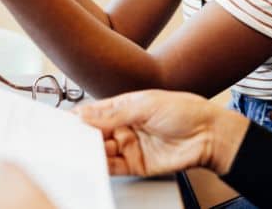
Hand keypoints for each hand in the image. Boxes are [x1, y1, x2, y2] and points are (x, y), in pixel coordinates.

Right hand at [75, 90, 249, 176]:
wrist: (209, 135)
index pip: (94, 112)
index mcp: (125, 106)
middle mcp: (124, 126)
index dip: (78, 117)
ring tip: (77, 152)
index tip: (62, 122)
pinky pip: (113, 167)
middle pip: (94, 134)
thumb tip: (86, 115)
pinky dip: (101, 167)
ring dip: (88, 152)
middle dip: (79, 137)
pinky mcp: (135, 164)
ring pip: (100, 151)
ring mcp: (129, 146)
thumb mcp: (146, 105)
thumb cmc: (185, 110)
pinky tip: (93, 164)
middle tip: (65, 140)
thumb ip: (114, 113)